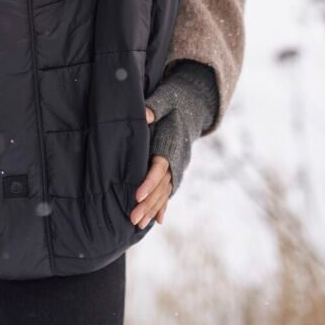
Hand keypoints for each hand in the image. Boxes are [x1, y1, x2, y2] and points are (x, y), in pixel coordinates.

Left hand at [130, 105, 172, 228]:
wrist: (191, 108)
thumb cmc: (174, 103)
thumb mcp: (166, 101)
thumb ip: (155, 108)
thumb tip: (144, 115)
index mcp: (171, 146)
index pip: (159, 168)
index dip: (149, 183)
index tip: (137, 195)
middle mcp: (175, 161)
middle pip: (161, 187)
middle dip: (147, 204)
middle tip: (132, 218)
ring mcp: (176, 168)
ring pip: (164, 193)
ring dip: (152, 209)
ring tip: (138, 224)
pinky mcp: (174, 170)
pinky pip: (169, 191)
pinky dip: (163, 205)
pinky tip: (158, 220)